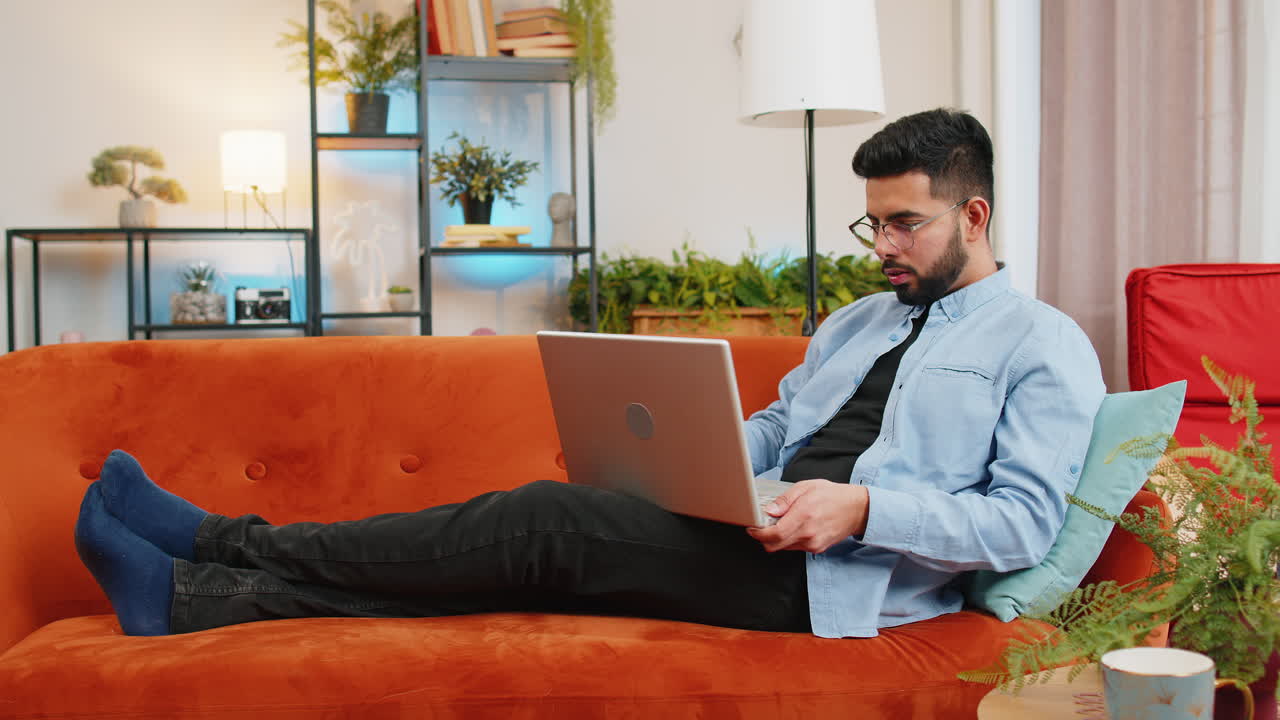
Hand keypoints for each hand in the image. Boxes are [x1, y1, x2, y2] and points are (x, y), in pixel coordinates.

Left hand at [746, 480, 868, 553]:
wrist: (856, 509)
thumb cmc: (832, 495)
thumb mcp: (806, 487)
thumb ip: (785, 500)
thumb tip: (769, 510)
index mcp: (804, 516)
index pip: (774, 534)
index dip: (758, 533)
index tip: (752, 528)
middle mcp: (808, 534)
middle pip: (774, 546)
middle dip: (763, 538)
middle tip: (762, 526)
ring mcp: (813, 544)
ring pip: (783, 548)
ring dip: (777, 539)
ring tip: (782, 523)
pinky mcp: (817, 549)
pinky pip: (795, 548)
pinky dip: (789, 540)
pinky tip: (795, 527)